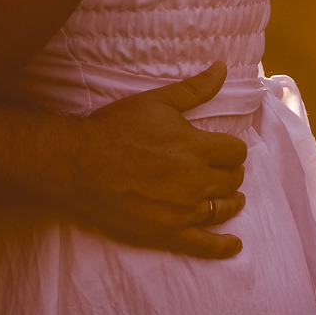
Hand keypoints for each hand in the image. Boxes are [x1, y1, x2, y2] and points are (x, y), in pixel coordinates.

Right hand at [45, 62, 247, 258]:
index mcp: (195, 147)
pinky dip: (223, 246)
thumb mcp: (155, 101)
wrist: (79, 164)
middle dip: (230, 172)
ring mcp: (183, 211)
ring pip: (223, 208)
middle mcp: (195, 181)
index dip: (232, 149)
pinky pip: (205, 245)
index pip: (236, 151)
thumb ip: (194, 89)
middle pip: (232, 180)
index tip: (223, 148)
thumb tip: (222, 68)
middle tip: (220, 169)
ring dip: (230, 201)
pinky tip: (233, 244)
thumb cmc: (115, 129)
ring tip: (228, 198)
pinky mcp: (167, 234)